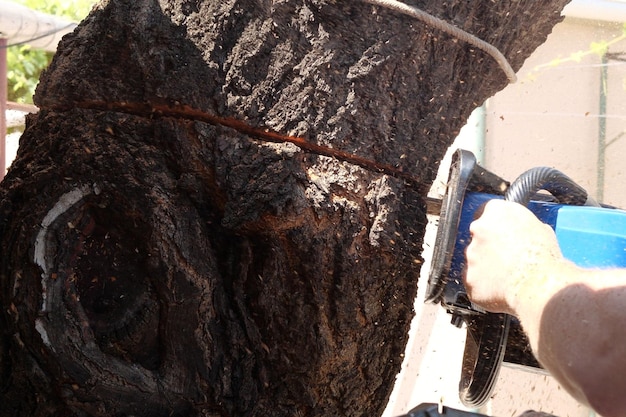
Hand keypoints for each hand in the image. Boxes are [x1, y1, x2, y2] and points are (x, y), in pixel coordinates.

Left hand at [463, 199, 563, 314]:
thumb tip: (521, 231)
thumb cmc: (544, 256)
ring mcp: (470, 253)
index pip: (486, 212)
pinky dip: (483, 285)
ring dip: (485, 266)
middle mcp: (478, 228)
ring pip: (474, 259)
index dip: (494, 226)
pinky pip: (473, 281)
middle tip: (506, 258)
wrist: (539, 283)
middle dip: (488, 246)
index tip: (499, 234)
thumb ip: (521, 226)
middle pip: (477, 236)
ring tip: (507, 275)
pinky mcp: (467, 276)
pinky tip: (500, 288)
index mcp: (496, 211)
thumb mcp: (540, 229)